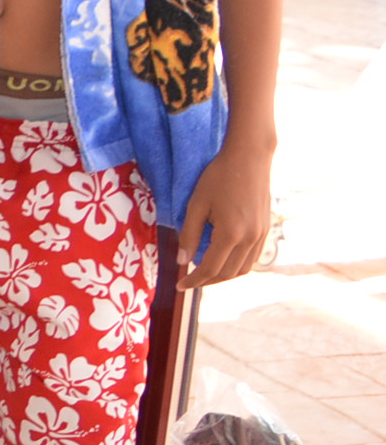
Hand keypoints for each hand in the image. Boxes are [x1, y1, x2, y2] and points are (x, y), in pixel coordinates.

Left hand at [175, 138, 272, 289]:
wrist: (249, 159)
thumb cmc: (218, 177)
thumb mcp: (196, 204)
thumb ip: (189, 234)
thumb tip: (183, 260)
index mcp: (231, 234)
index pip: (210, 268)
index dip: (194, 280)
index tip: (179, 286)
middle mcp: (250, 239)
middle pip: (228, 273)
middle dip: (208, 280)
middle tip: (189, 280)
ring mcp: (261, 235)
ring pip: (243, 268)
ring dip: (224, 275)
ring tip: (205, 272)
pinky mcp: (266, 229)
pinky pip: (252, 257)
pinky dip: (237, 264)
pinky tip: (223, 259)